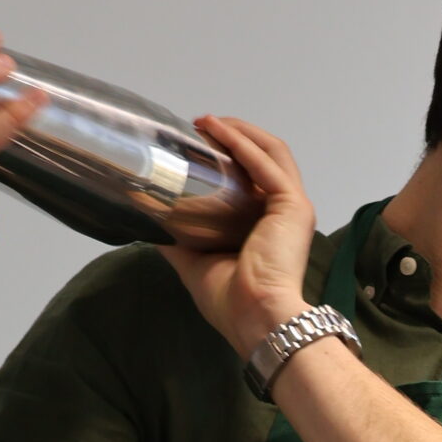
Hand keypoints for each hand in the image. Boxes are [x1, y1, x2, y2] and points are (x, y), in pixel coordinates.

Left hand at [162, 114, 315, 356]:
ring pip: (271, 152)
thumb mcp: (195, 263)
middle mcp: (285, 212)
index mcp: (270, 225)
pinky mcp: (292, 205)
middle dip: (233, 135)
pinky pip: (266, 164)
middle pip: (265, 157)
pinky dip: (241, 143)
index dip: (230, 155)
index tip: (198, 144)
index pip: (255, 177)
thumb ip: (177, 240)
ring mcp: (293, 206)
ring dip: (239, 131)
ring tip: (207, 122)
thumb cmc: (232, 301)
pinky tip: (218, 131)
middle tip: (199, 126)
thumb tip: (148, 221)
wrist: (256, 320)